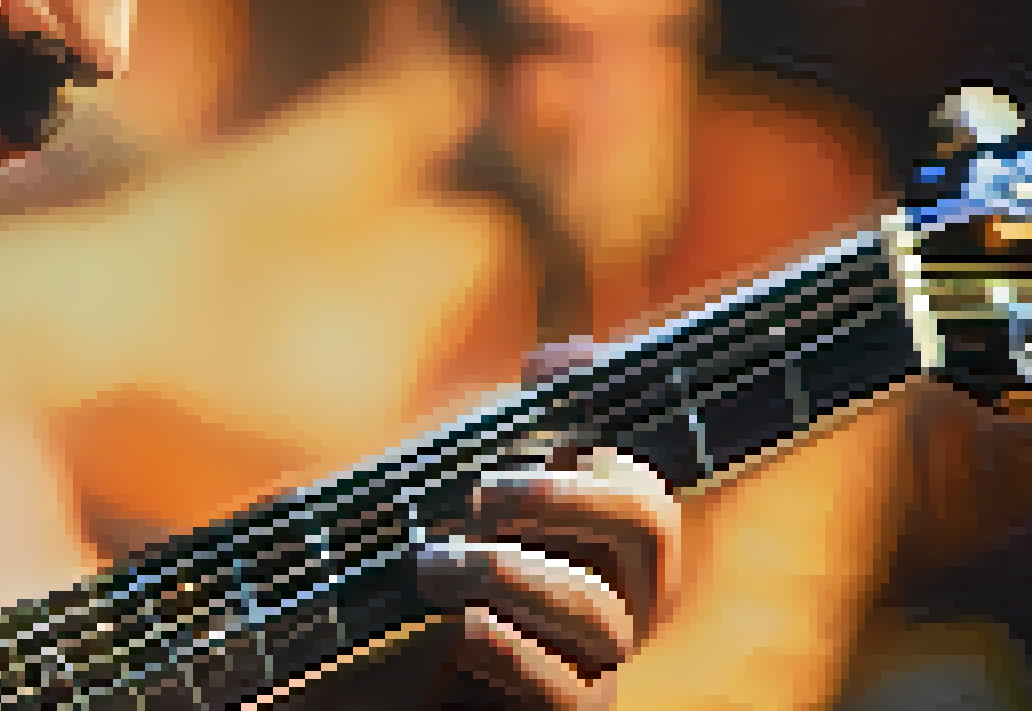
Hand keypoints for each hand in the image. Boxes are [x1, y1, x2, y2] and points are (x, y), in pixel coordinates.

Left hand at [416, 341, 682, 708]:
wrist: (382, 688)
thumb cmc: (441, 588)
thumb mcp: (464, 498)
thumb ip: (510, 433)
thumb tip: (560, 355)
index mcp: (605, 543)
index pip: (639, 471)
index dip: (600, 417)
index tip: (540, 369)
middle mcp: (619, 600)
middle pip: (649, 525)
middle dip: (566, 495)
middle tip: (483, 492)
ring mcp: (597, 665)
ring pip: (598, 612)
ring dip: (508, 574)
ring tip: (432, 566)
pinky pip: (567, 691)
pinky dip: (512, 653)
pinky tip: (465, 630)